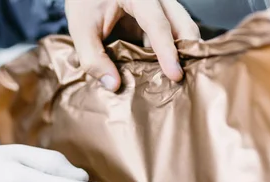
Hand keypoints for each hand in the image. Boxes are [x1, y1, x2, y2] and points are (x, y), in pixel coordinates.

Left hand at [65, 0, 199, 90]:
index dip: (167, 50)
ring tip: (177, 80)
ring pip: (183, 29)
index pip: (158, 23)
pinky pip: (173, 35)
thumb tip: (114, 85)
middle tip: (185, 80)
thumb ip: (93, 57)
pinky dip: (171, 54)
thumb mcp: (81, 28)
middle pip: (183, 23)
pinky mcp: (159, 18)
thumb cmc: (85, 2)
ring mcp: (161, 7)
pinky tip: (166, 72)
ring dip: (182, 54)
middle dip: (188, 51)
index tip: (175, 74)